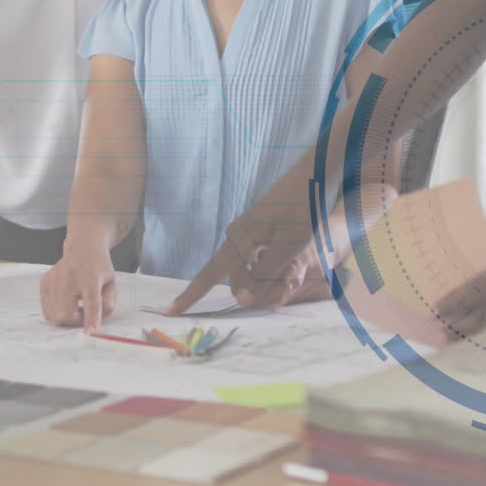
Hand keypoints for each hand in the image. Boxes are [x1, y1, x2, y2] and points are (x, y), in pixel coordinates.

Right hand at [40, 241, 116, 331]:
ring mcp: (54, 280)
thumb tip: (95, 322)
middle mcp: (70, 278)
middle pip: (66, 313)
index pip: (91, 302)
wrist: (82, 248)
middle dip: (76, 322)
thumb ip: (108, 303)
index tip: (89, 332)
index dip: (90, 319)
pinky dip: (57, 312)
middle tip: (84, 313)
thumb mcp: (112, 284)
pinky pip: (47, 310)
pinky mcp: (45, 282)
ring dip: (67, 318)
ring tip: (75, 306)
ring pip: (55, 315)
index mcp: (91, 278)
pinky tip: (66, 302)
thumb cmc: (99, 269)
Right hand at [169, 207, 309, 314]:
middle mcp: (238, 238)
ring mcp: (250, 234)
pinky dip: (277, 265)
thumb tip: (240, 301)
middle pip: (239, 278)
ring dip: (274, 276)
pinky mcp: (263, 231)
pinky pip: (263, 259)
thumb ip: (264, 275)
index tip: (172, 310)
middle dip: (261, 287)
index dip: (192, 294)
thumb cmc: (300, 210)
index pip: (210, 273)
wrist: (314, 175)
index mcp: (237, 240)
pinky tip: (295, 259)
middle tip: (291, 280)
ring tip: (298, 267)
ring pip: (254, 270)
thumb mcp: (286, 247)